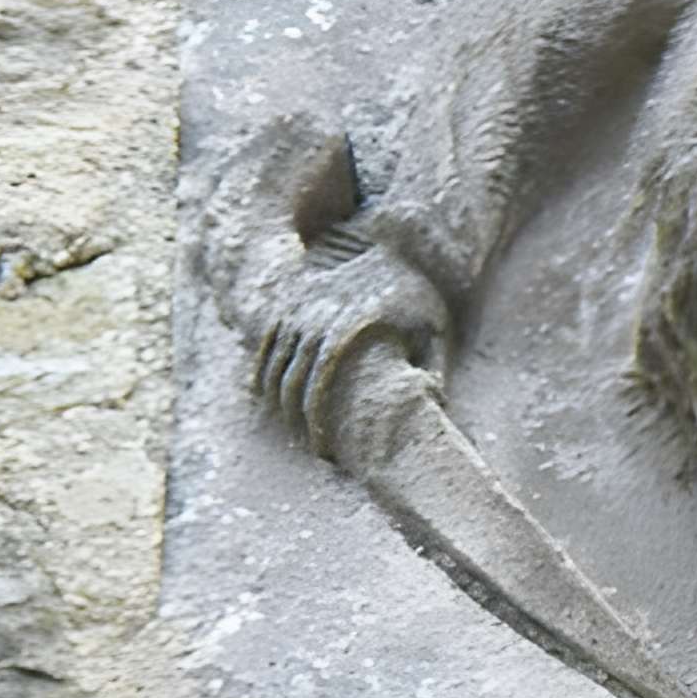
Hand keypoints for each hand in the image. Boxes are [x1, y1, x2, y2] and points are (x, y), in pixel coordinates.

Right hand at [252, 243, 451, 457]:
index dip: (316, 422)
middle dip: (295, 419)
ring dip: (276, 399)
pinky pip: (267, 340)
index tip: (322, 449)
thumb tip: (433, 405)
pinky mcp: (293, 300)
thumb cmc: (419, 296)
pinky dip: (261, 368)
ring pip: (274, 362)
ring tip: (289, 428)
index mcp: (349, 328)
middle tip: (308, 445)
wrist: (394, 248)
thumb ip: (432, 367)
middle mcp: (317, 317)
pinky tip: (262, 395)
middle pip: (292, 380)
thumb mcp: (435, 329)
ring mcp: (301, 306)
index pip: (320, 386)